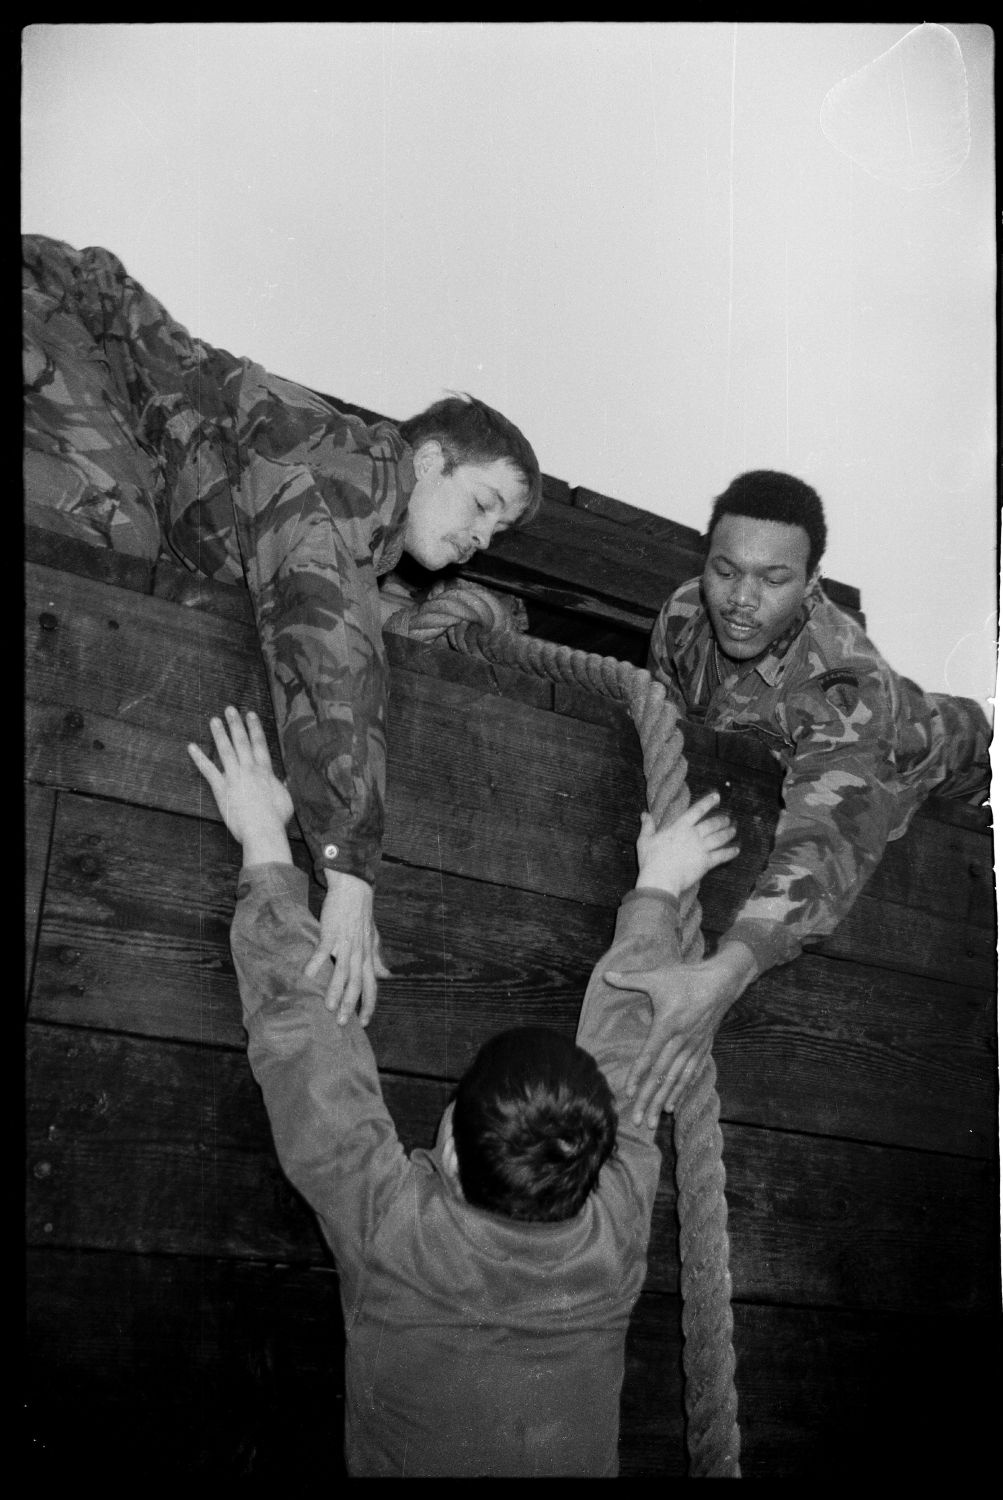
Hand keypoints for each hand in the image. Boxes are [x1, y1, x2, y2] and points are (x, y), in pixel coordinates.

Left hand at [188, 707, 293, 863]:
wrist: (263, 830)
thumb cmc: (276, 819)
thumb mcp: (286, 800)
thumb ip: (283, 787)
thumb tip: (286, 779)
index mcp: (266, 772)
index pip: (259, 745)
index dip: (255, 728)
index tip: (251, 715)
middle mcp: (250, 769)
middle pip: (242, 742)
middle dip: (236, 724)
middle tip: (230, 709)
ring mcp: (235, 777)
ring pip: (226, 750)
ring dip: (220, 734)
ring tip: (214, 720)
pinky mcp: (222, 788)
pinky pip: (208, 770)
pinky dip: (199, 758)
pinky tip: (191, 747)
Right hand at [304, 870, 391, 1026]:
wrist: (354, 889)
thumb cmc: (361, 915)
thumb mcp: (373, 938)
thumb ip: (377, 958)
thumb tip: (387, 975)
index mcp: (368, 956)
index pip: (371, 986)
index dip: (368, 1005)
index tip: (363, 1023)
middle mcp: (359, 953)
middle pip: (356, 984)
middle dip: (349, 1005)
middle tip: (340, 1023)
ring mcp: (346, 943)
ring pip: (342, 972)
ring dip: (334, 990)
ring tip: (327, 1006)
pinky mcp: (331, 933)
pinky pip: (324, 951)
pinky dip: (316, 963)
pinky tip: (307, 974)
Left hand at [604, 941, 756, 1124]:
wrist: (722, 981)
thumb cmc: (687, 978)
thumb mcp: (657, 976)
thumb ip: (631, 978)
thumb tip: (606, 975)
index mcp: (668, 1026)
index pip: (649, 1057)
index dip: (637, 1076)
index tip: (627, 1094)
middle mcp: (681, 1041)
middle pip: (662, 1076)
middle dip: (649, 1100)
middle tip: (638, 1121)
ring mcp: (694, 1047)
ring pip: (676, 1080)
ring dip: (664, 1102)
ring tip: (653, 1121)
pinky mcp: (703, 1048)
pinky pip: (690, 1075)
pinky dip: (681, 1091)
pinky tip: (672, 1105)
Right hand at [635, 790, 738, 896]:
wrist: (661, 879)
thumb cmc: (651, 860)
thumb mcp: (645, 840)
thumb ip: (647, 826)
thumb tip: (644, 814)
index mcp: (680, 827)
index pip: (697, 810)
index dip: (708, 802)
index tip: (717, 796)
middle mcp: (693, 835)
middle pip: (712, 824)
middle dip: (722, 820)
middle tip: (728, 818)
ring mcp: (701, 848)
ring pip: (719, 838)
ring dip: (728, 833)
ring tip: (733, 830)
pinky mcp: (706, 862)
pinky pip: (722, 855)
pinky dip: (730, 852)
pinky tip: (736, 850)